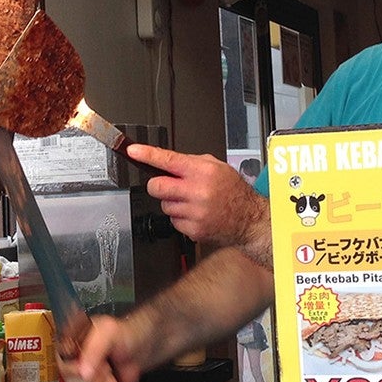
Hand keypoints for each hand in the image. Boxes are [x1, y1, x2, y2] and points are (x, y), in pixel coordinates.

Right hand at [57, 315, 141, 381]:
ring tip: (110, 377)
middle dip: (98, 380)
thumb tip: (83, 373)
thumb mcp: (108, 332)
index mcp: (69, 348)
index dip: (83, 371)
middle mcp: (71, 368)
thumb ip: (95, 348)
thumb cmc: (122, 336)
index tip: (101, 364)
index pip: (64, 369)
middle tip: (108, 367)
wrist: (138, 348)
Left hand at [126, 143, 266, 250]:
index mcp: (203, 172)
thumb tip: (165, 162)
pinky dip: (180, 218)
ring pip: (164, 205)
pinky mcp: (193, 229)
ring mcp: (195, 213)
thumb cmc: (233, 191)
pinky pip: (173, 221)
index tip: (133, 151)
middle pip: (157, 186)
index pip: (168, 160)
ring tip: (191, 202)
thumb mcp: (216, 167)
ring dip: (172, 203)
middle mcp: (198, 192)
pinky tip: (195, 214)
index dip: (147, 155)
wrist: (249, 219)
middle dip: (158, 185)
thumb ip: (190, 163)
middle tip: (169, 186)